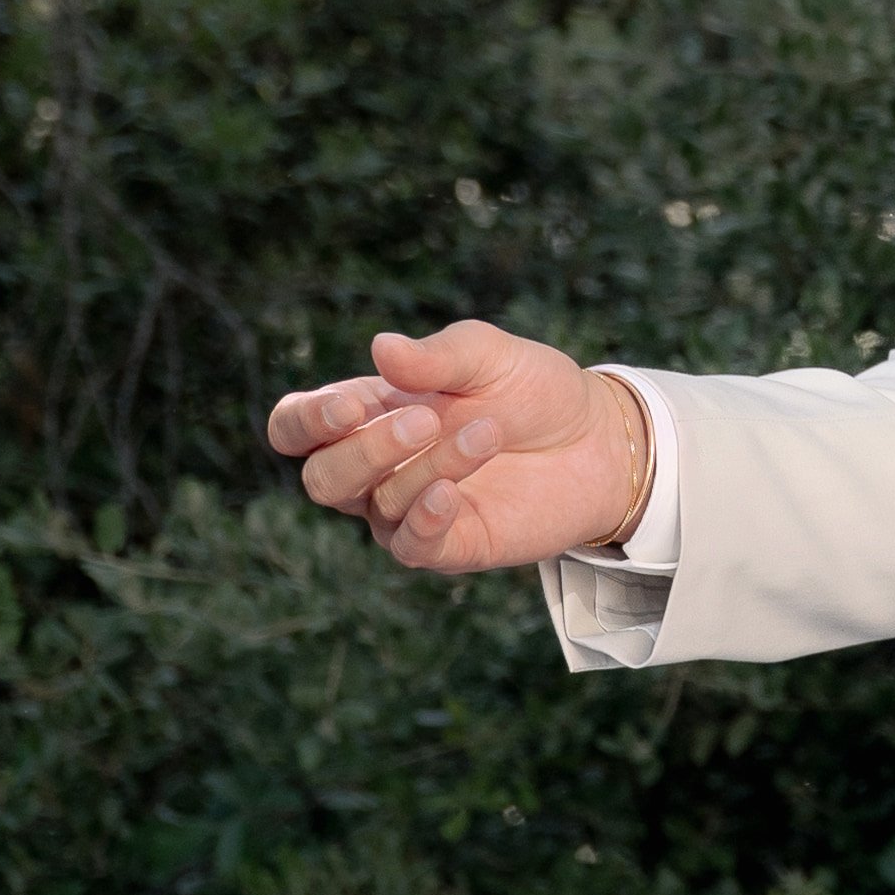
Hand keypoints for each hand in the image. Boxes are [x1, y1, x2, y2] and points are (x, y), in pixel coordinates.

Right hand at [265, 321, 655, 574]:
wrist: (599, 439)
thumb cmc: (532, 389)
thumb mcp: (489, 355)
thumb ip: (436, 355)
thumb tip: (381, 347)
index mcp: (367, 413)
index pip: (295, 428)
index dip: (306, 421)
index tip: (351, 406)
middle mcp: (375, 469)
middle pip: (323, 478)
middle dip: (367, 449)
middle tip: (428, 419)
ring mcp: (407, 511)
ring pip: (377, 504)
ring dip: (429, 465)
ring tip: (489, 433)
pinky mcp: (448, 544)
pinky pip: (410, 546)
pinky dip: (423, 520)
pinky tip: (450, 493)